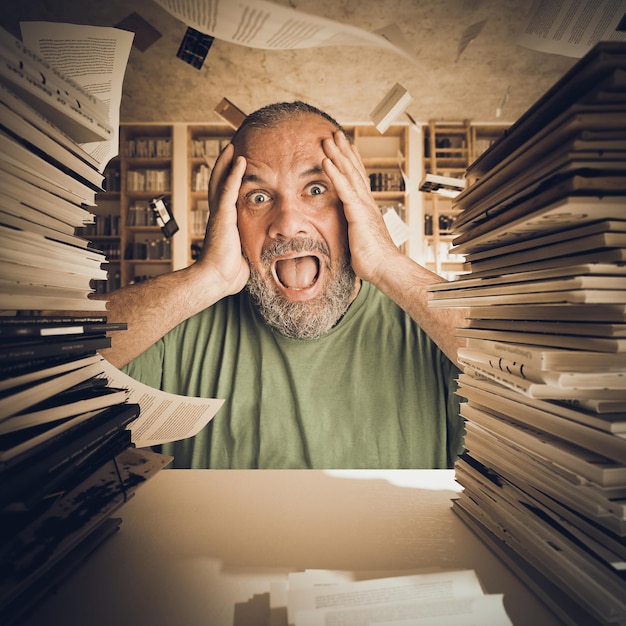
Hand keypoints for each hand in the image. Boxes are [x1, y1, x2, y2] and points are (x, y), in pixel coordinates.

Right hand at [198, 143, 249, 296]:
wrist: (218, 278)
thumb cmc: (231, 272)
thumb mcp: (246, 254)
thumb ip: (253, 246)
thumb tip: (268, 251)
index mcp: (225, 222)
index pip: (227, 195)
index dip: (230, 180)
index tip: (238, 168)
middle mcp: (219, 214)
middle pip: (220, 182)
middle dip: (225, 165)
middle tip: (232, 147)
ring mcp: (219, 213)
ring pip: (221, 181)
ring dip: (227, 162)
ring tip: (233, 145)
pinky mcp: (222, 215)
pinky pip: (228, 189)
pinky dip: (233, 173)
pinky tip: (239, 159)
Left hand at [321, 131, 398, 285]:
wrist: (384, 268)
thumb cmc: (373, 260)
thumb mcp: (359, 241)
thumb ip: (353, 232)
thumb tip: (348, 235)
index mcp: (366, 208)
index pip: (357, 181)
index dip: (351, 163)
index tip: (345, 149)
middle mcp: (367, 202)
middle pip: (354, 170)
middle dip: (344, 151)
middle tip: (335, 134)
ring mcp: (363, 205)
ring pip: (349, 174)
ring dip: (338, 155)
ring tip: (328, 139)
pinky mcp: (358, 212)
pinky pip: (344, 188)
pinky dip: (335, 173)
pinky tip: (326, 161)